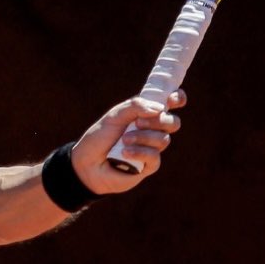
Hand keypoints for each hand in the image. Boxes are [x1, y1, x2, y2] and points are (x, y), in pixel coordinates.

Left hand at [71, 90, 185, 195]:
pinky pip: (155, 156)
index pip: (170, 103)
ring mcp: (152, 148)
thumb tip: (159, 108)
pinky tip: (125, 153)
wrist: (87, 162)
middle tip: (138, 123)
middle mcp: (152, 130)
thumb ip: (135, 106)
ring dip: (143, 138)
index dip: (177, 98)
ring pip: (163, 140)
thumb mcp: (114, 116)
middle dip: (160, 121)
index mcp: (146, 115)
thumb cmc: (100, 137)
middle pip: (173, 123)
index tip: (172, 99)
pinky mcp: (149, 165)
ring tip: (124, 140)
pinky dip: (139, 152)